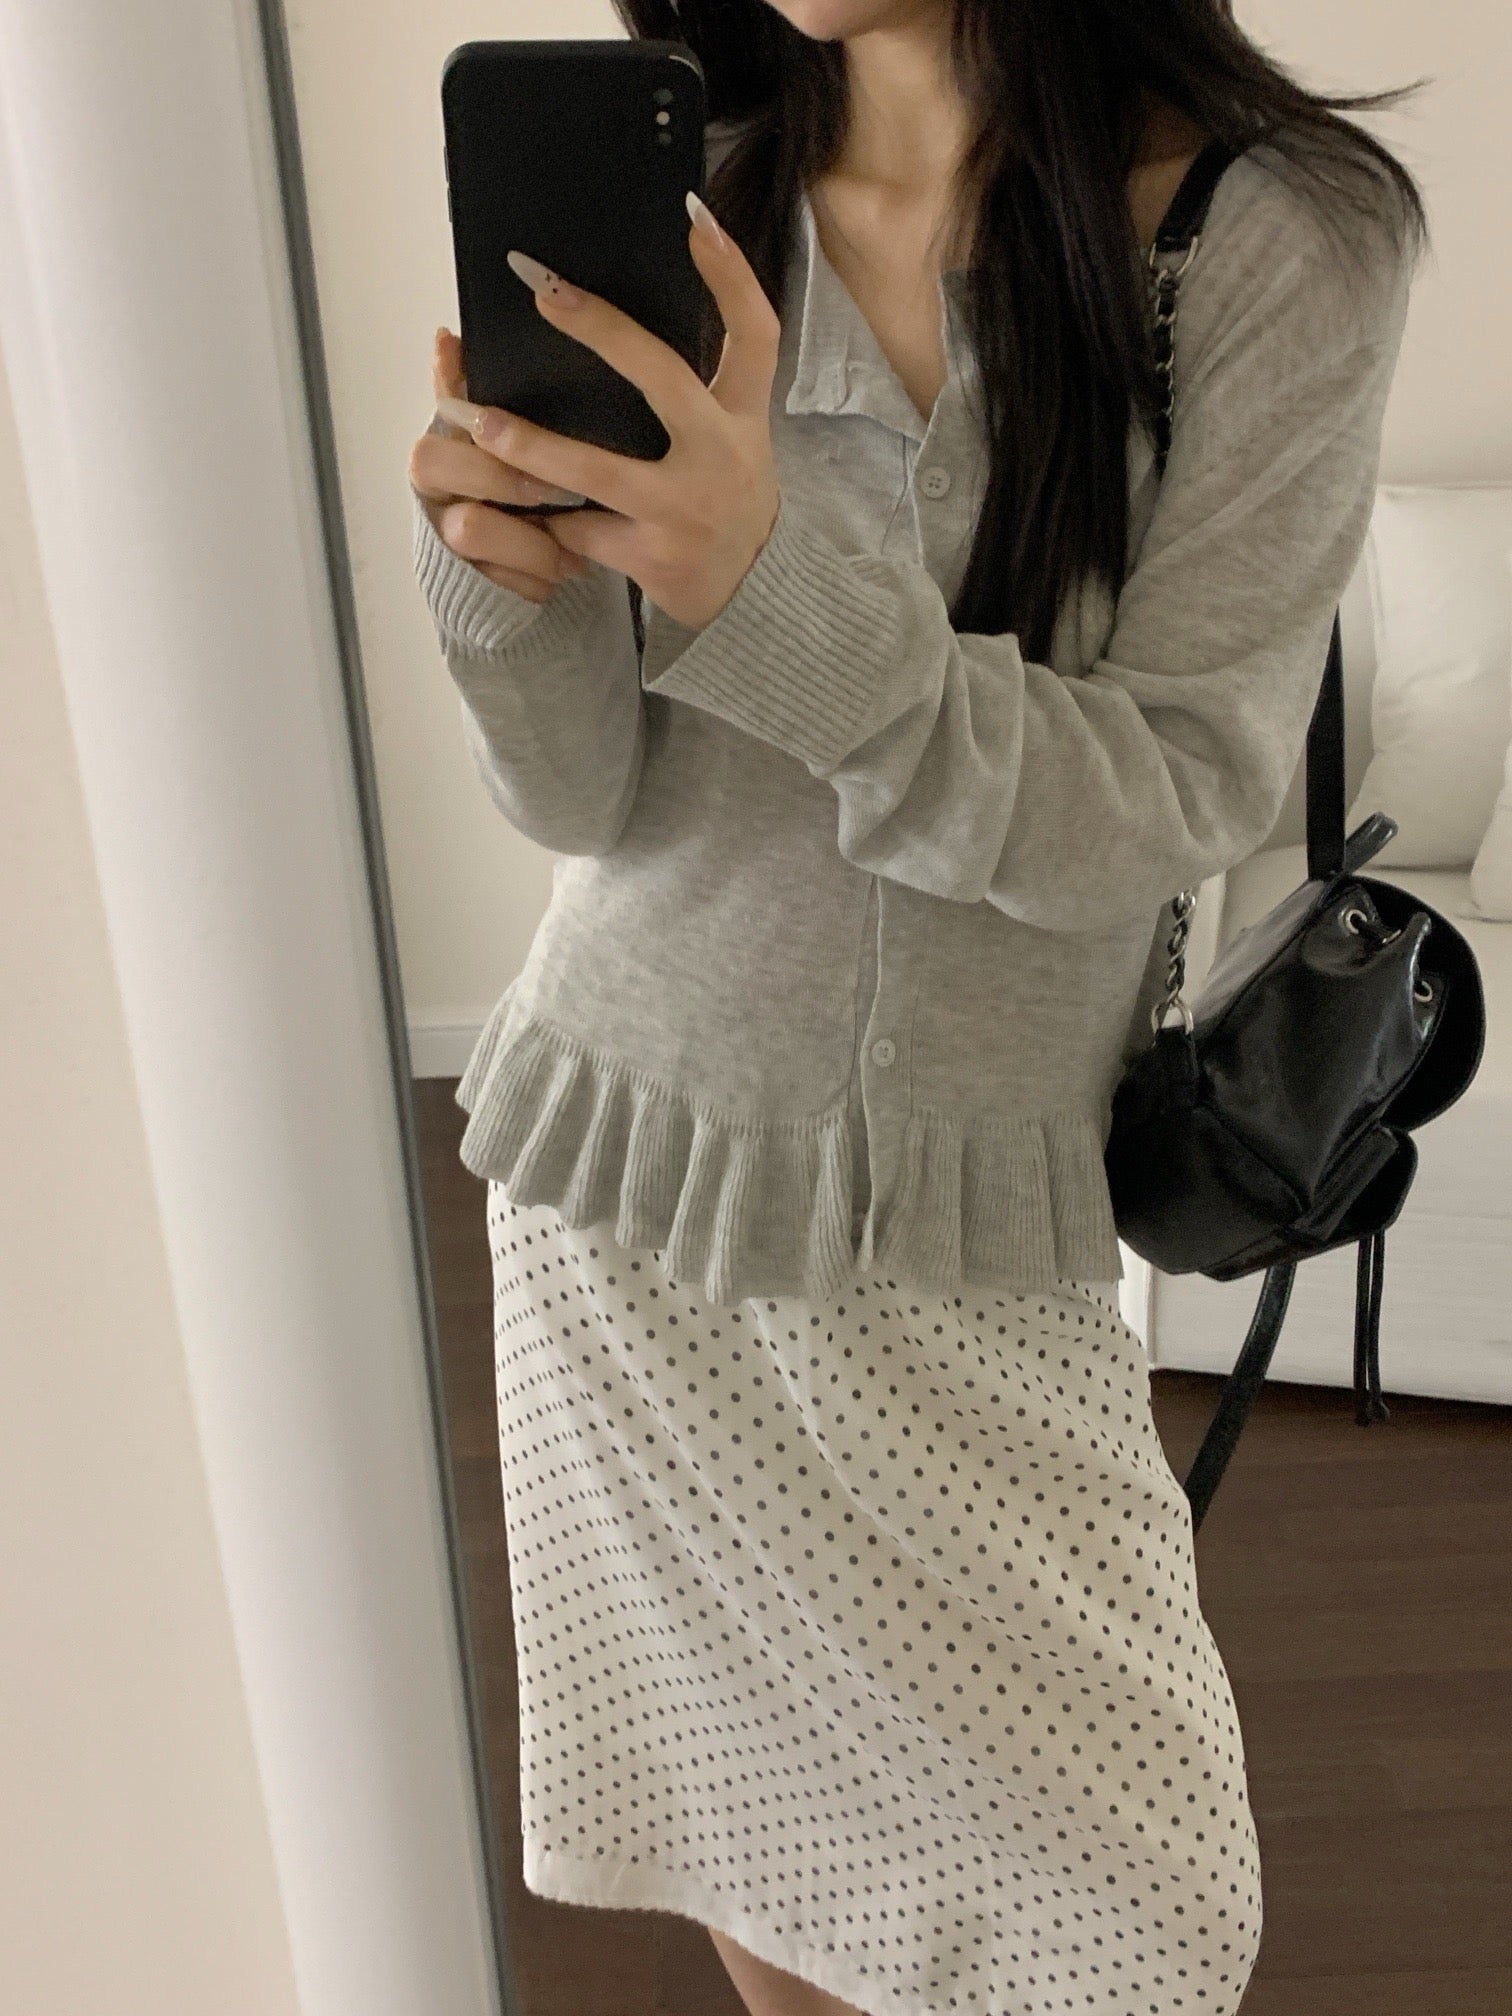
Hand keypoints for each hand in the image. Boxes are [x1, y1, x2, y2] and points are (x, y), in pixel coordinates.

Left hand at [437, 193, 781, 631]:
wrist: (756, 601)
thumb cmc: (728, 502)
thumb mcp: (736, 439)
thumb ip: (704, 386)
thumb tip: (639, 309)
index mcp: (743, 417)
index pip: (755, 332)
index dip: (730, 274)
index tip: (694, 214)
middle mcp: (720, 457)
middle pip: (664, 379)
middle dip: (603, 332)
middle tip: (546, 291)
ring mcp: (684, 511)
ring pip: (597, 471)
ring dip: (531, 446)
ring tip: (478, 419)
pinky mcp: (652, 558)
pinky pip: (580, 532)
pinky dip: (539, 518)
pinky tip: (496, 505)